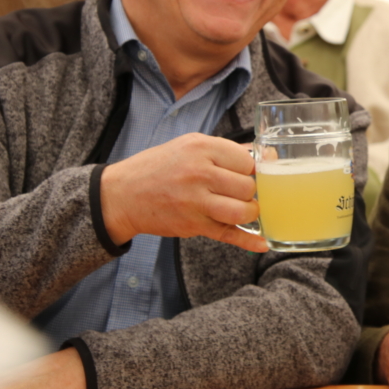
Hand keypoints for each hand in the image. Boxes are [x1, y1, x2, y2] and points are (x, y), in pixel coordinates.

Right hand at [100, 134, 267, 252]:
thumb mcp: (190, 145)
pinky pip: (229, 234)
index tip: (248, 175)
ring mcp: (196, 202)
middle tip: (242, 193)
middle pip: (247, 187)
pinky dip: (249, 241)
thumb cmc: (160, 167)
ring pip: (243, 211)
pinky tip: (263, 243)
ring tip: (243, 209)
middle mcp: (200, 173)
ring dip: (250, 213)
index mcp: (202, 148)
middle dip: (251, 192)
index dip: (252, 170)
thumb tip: (266, 155)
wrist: (122, 194)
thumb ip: (226, 151)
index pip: (247, 161)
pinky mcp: (193, 225)